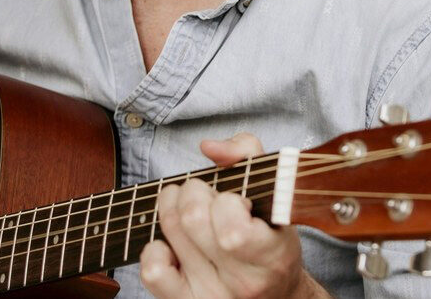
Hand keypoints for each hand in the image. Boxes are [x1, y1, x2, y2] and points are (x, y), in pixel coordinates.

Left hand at [140, 133, 327, 298]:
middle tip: (205, 193)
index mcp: (272, 257)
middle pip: (192, 219)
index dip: (228, 200)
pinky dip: (154, 248)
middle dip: (194, 191)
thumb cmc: (272, 236)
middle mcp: (242, 282)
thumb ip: (247, 154)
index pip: (232, 227)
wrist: (276, 294)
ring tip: (187, 205)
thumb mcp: (276, 192)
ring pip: (171, 234)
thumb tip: (208, 146)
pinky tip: (172, 243)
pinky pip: (154, 271)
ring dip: (172, 206)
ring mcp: (212, 296)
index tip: (238, 200)